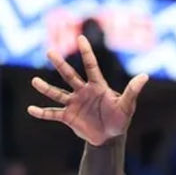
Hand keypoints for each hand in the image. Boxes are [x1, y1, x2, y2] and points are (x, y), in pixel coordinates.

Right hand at [27, 35, 148, 145]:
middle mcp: (82, 92)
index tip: (81, 37)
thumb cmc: (120, 119)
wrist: (110, 137)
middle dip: (60, 64)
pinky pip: (52, 114)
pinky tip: (30, 109)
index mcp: (97, 86)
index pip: (91, 66)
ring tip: (35, 81)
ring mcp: (73, 103)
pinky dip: (42, 113)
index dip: (87, 53)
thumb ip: (132, 91)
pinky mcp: (68, 117)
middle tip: (50, 51)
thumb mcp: (127, 105)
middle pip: (69, 75)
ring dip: (46, 88)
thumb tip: (145, 76)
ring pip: (57, 93)